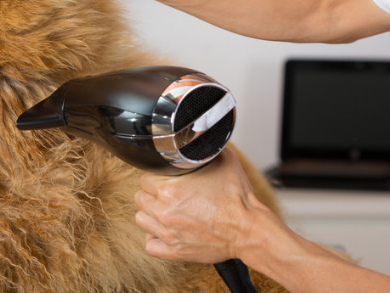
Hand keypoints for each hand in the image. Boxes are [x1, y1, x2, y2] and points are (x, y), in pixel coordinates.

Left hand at [133, 149, 261, 263]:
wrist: (248, 229)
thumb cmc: (238, 200)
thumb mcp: (225, 161)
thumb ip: (208, 148)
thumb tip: (204, 137)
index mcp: (171, 189)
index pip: (145, 177)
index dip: (155, 175)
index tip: (163, 177)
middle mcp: (165, 212)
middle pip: (141, 198)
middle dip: (152, 193)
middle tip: (166, 193)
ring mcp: (168, 233)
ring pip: (141, 220)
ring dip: (150, 213)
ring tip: (163, 210)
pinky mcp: (175, 251)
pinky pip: (150, 245)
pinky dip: (154, 237)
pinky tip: (164, 230)